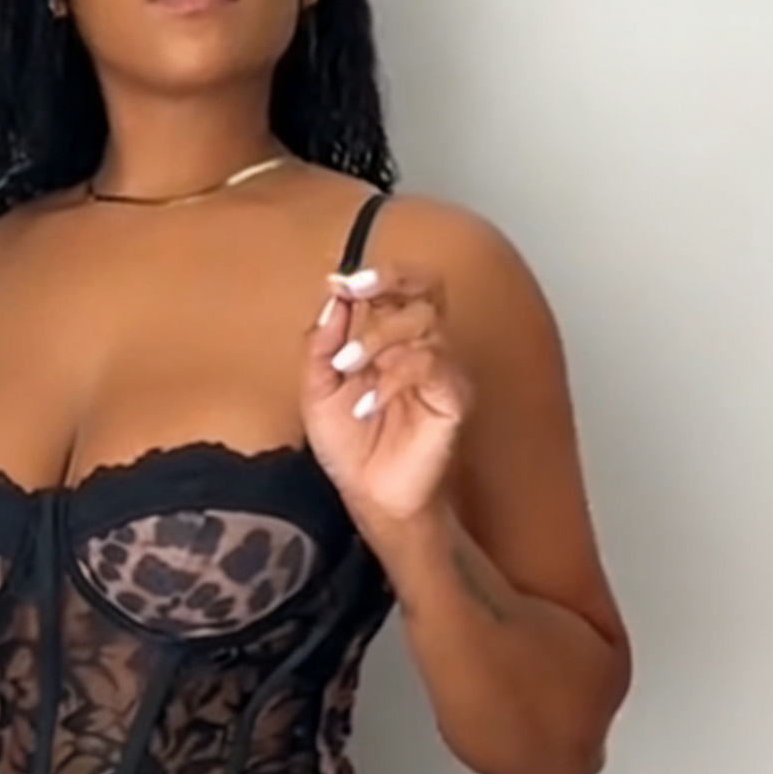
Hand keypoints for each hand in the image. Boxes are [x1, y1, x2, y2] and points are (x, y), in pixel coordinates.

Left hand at [301, 262, 474, 530]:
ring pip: (424, 323)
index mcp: (394, 338)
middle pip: (426, 288)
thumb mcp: (317, 390)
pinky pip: (432, 366)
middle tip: (353, 292)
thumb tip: (333, 298)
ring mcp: (443, 371)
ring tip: (346, 370)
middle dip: (388, 282)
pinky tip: (368, 405)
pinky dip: (394, 379)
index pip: (402, 285)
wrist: (369, 498)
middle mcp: (424, 346)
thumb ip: (321, 344)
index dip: (376, 275)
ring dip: (377, 338)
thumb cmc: (350, 448)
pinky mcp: (454, 399)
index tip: (339, 282)